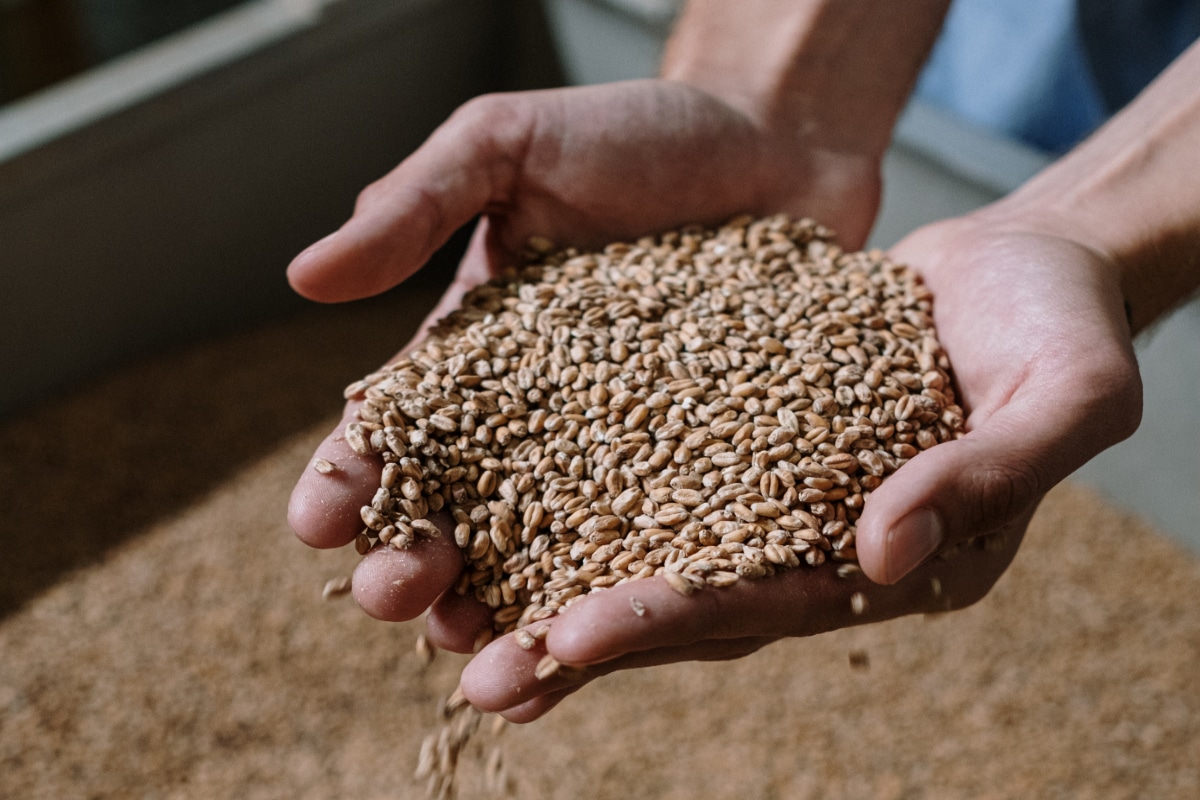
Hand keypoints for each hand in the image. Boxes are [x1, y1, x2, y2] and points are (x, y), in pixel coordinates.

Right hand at [287, 80, 881, 625]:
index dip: (351, 479)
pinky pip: (661, 552)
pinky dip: (626, 607)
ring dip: (511, 619)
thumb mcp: (508, 145)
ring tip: (487, 667)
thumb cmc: (634, 133)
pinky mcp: (706, 476)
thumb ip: (415, 207)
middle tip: (395, 597)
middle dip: (416, 565)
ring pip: (549, 561)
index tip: (316, 522)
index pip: (395, 432)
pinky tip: (599, 653)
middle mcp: (537, 425)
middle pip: (461, 517)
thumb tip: (304, 277)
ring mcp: (621, 458)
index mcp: (472, 357)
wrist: (772, 141)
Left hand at [450, 206, 1142, 721]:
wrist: (1024, 264)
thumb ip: (982, 475)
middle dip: (581, 641)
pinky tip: (494, 491)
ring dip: (554, 577)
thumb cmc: (1061, 326)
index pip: (766, 605)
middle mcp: (815, 542)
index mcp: (893, 562)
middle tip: (480, 676)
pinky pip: (645, 463)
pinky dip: (576, 483)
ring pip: (647, 544)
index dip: (669, 622)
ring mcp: (768, 489)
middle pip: (686, 604)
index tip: (569, 639)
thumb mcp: (1063, 395)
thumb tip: (880, 552)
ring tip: (453, 610)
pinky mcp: (734, 430)